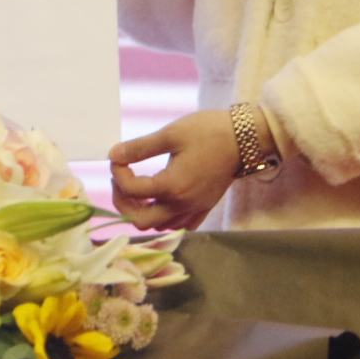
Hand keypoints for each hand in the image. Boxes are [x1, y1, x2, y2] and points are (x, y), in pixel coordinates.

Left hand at [109, 107, 261, 231]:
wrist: (245, 138)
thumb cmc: (209, 131)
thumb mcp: (171, 133)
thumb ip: (140, 147)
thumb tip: (114, 154)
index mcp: (172, 187)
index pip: (131, 190)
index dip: (117, 172)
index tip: (117, 157)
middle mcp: (182, 205)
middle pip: (139, 220)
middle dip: (122, 202)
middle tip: (121, 180)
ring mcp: (194, 209)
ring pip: (158, 227)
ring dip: (141, 211)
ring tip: (138, 188)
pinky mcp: (204, 208)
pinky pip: (178, 225)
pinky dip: (163, 217)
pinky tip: (160, 198)